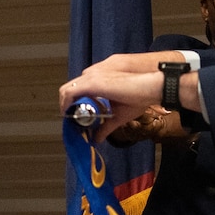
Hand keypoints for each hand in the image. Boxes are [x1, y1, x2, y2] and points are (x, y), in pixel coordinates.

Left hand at [60, 52, 195, 143]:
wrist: (149, 87)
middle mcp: (92, 76)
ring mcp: (90, 78)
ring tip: (71, 120)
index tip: (75, 118)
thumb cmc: (139, 96)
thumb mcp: (117, 116)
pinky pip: (70, 93)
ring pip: (66, 90)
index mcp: (98, 80)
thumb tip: (97, 139)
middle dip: (66, 106)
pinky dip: (66, 105)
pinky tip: (69, 115)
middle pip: (68, 89)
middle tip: (71, 120)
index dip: (72, 104)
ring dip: (66, 106)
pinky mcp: (92, 83)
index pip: (77, 90)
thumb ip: (105, 127)